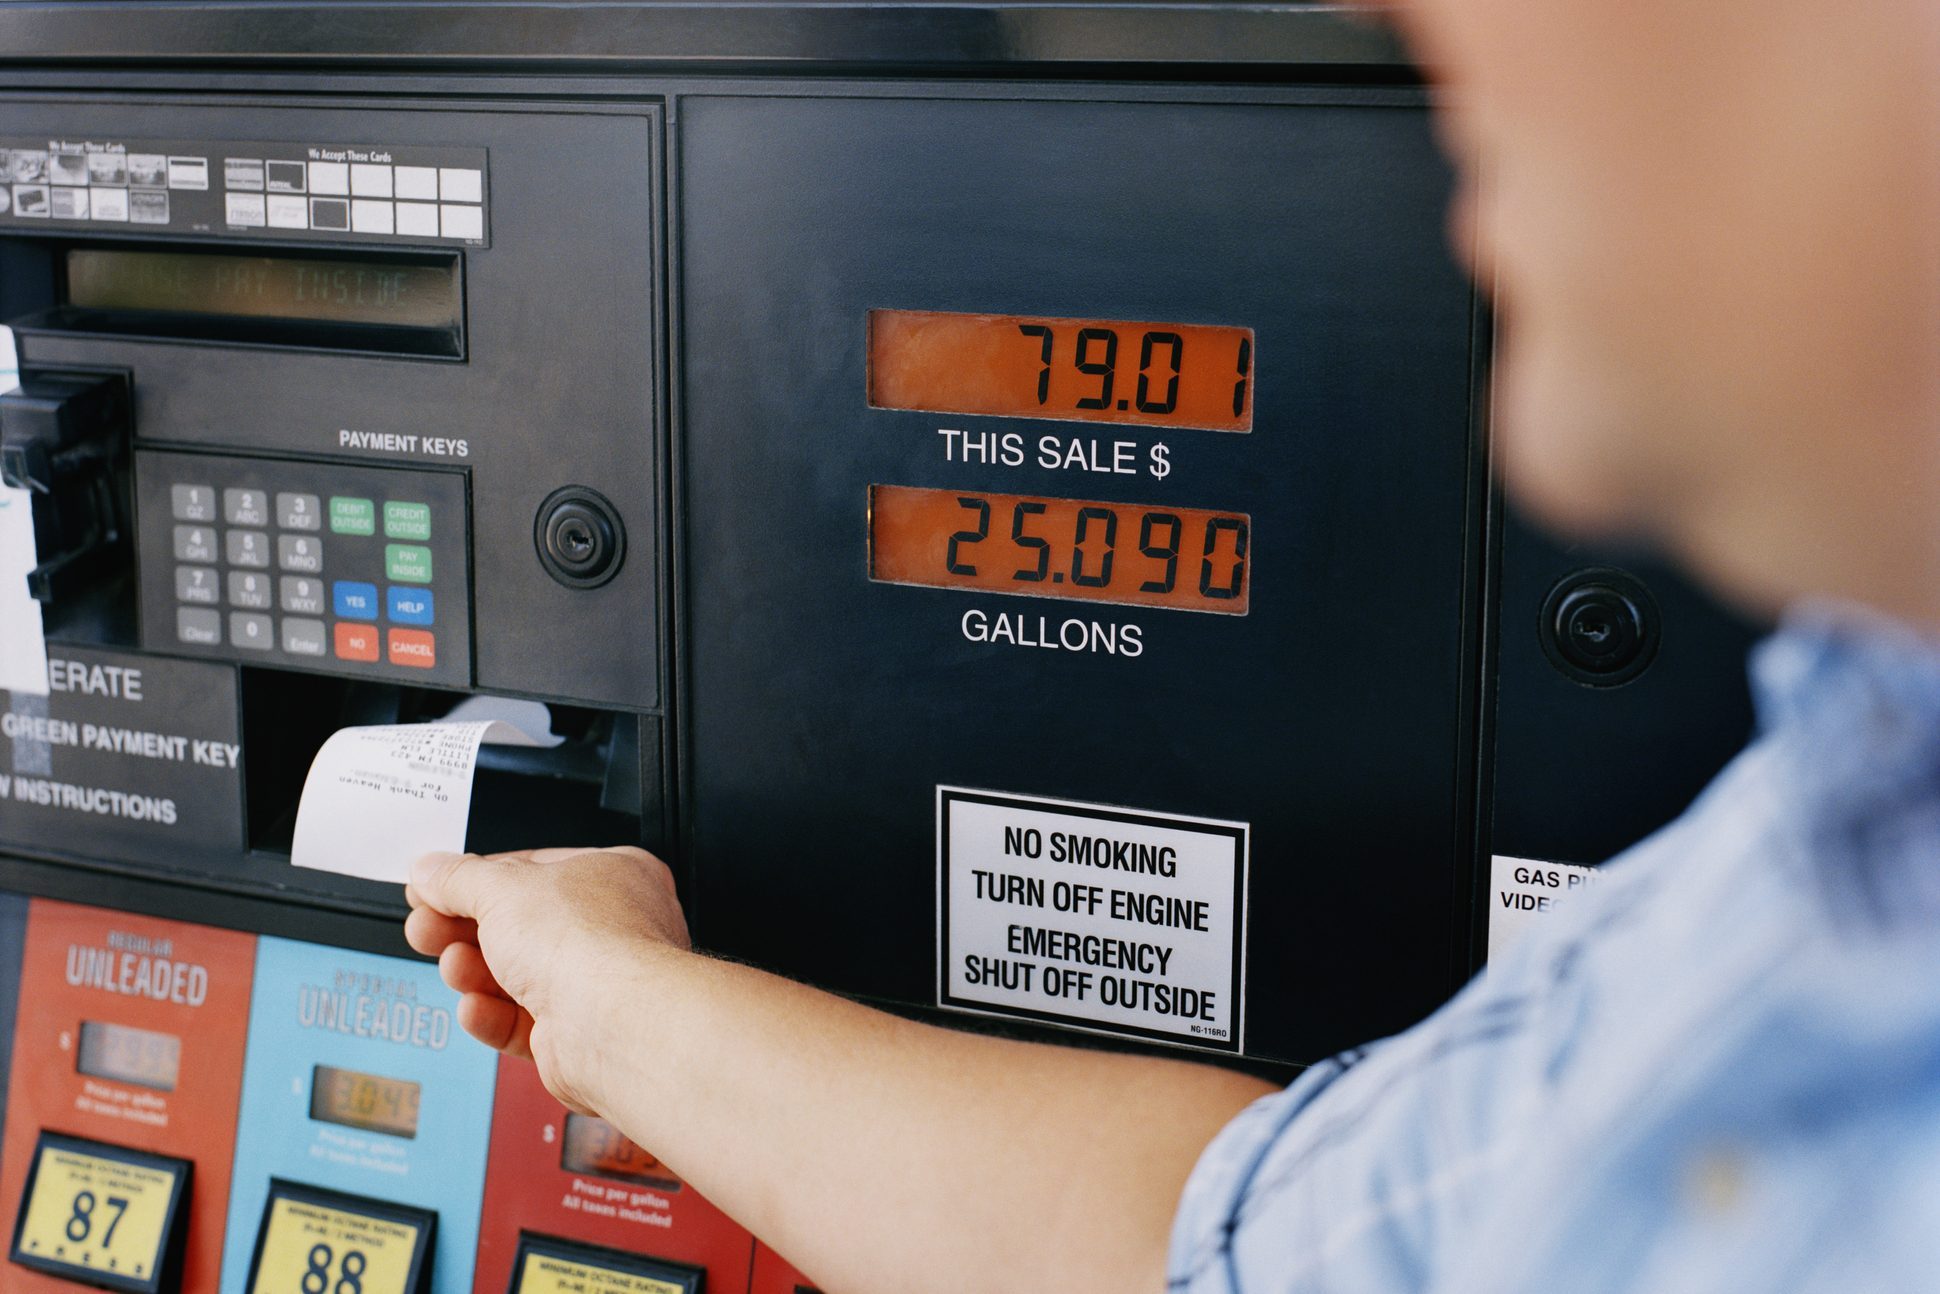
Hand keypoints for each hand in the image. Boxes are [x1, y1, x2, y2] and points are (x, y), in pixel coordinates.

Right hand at [404, 845, 689, 1112]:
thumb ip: (458, 879)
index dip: (478, 879)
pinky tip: (474, 1007)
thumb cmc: (590, 944)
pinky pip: (522, 1022)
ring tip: (452, 964)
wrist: (612, 1024)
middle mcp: (610, 928)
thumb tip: (430, 870)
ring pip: (518, 976)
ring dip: (475, 972)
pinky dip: (492, 1016)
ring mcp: (596, 984)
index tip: (434, 887)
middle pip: (519, 925)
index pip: (533, 870)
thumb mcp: (502, 888)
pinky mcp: (576, 1035)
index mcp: (612, 874)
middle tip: (425, 927)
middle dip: (464, 928)